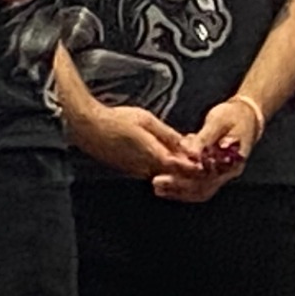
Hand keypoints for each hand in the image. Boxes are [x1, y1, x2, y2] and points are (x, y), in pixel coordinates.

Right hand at [72, 98, 205, 181]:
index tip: (207, 163)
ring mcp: (136, 171)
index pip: (181, 168)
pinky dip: (161, 166)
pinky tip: (165, 154)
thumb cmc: (116, 120)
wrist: (87, 128)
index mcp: (152, 154)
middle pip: (174, 175)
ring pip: (163, 174)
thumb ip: (168, 135)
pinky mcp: (129, 170)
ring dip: (175, 169)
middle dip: (188, 170)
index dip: (196, 167)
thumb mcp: (147, 121)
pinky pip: (150, 171)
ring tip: (184, 155)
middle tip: (200, 162)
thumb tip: (188, 145)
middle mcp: (145, 168)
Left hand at [152, 95, 259, 203]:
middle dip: (179, 187)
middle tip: (157, 183)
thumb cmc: (233, 115)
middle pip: (203, 187)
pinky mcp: (214, 172)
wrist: (246, 115)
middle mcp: (228, 172)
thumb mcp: (218, 121)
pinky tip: (166, 184)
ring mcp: (222, 174)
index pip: (209, 175)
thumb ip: (204, 138)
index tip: (169, 166)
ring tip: (158, 187)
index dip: (188, 173)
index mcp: (233, 160)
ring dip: (178, 190)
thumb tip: (191, 153)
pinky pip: (198, 185)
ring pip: (200, 190)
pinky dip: (182, 185)